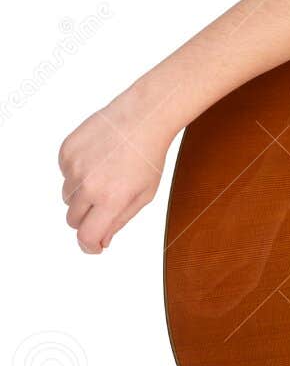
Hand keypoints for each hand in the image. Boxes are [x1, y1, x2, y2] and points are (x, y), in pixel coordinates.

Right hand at [59, 93, 172, 253]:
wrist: (142, 119)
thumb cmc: (148, 158)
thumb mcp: (144, 195)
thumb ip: (119, 221)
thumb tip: (100, 241)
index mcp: (111, 200)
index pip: (86, 236)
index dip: (89, 245)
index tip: (94, 246)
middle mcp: (88, 185)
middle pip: (73, 219)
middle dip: (87, 219)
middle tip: (105, 204)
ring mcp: (74, 167)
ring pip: (67, 196)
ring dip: (82, 195)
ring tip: (106, 176)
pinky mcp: (65, 152)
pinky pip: (65, 173)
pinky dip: (77, 173)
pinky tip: (99, 160)